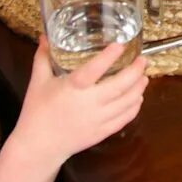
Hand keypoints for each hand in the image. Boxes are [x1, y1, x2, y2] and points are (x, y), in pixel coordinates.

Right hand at [16, 40, 147, 160]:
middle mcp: (89, 103)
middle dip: (135, 72)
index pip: (94, 70)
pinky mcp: (102, 132)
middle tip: (143, 60)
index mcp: (72, 88)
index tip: (121, 45)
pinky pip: (124, 119)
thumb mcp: (38, 81)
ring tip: (144, 77)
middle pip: (119, 86)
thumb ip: (43, 57)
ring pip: (126, 103)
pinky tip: (137, 98)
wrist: (39, 146)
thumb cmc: (37, 111)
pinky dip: (134, 107)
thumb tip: (45, 35)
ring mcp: (98, 119)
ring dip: (138, 88)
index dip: (108, 57)